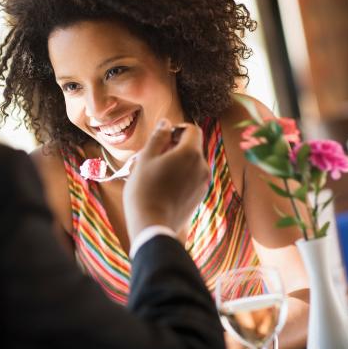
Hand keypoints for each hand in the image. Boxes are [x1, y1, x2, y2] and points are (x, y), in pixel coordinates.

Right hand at [123, 119, 209, 240]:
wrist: (151, 225)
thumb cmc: (144, 190)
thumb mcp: (146, 159)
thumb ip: (158, 137)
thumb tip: (166, 123)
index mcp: (190, 153)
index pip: (192, 130)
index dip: (178, 129)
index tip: (163, 138)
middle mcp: (202, 166)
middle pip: (193, 147)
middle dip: (176, 147)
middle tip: (155, 157)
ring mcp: (203, 183)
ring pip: (192, 163)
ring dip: (178, 162)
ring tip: (157, 173)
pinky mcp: (200, 196)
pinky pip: (193, 178)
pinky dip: (182, 176)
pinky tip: (164, 187)